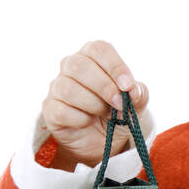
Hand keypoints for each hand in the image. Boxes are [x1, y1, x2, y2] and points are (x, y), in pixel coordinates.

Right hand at [41, 40, 149, 169]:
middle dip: (104, 87)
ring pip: (68, 88)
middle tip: (119, 104)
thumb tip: (133, 90)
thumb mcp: (135, 104)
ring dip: (93, 104)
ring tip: (104, 113)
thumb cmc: (117, 111)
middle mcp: (71, 66)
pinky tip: (88, 121)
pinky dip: (81, 119)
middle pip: (79, 65)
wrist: (103, 139)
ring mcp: (57, 86)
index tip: (128, 85)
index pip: (99, 49)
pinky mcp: (50, 108)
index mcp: (92, 56)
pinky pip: (62, 110)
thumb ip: (138, 94)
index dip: (115, 66)